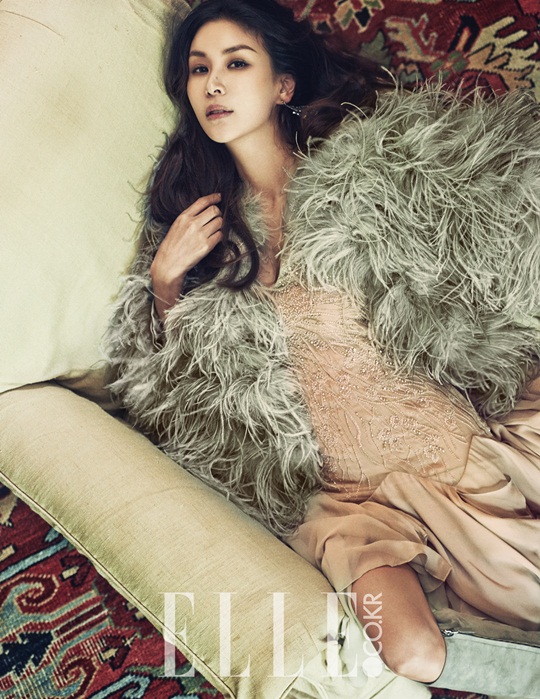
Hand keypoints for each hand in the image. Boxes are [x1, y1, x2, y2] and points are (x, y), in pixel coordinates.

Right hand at [150, 193, 222, 318]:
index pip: (202, 202)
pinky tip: (212, 239)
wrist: (169, 264)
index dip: (213, 197)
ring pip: (219, 222)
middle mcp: (193, 224)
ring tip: (213, 230)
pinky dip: (219, 236)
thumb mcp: (176, 226)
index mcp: (184, 217)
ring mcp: (200, 235)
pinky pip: (220, 236)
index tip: (219, 197)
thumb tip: (205, 211)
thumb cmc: (171, 246)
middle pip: (214, 211)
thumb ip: (189, 217)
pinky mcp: (206, 246)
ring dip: (219, 225)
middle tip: (216, 218)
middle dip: (217, 213)